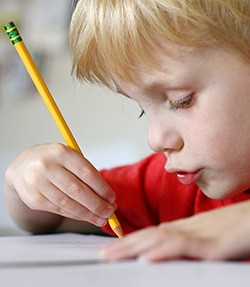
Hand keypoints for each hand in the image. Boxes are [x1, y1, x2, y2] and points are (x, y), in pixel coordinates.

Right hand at [5, 143, 115, 226]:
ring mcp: (38, 184)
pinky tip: (86, 217)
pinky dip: (75, 215)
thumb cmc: (54, 162)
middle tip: (110, 212)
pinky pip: (59, 210)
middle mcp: (47, 166)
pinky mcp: (33, 199)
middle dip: (97, 204)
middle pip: (77, 190)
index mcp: (61, 152)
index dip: (101, 188)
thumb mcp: (69, 158)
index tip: (112, 198)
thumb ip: (87, 174)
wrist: (23, 167)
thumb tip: (108, 198)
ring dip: (87, 214)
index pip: (86, 172)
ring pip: (68, 203)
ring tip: (101, 219)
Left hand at [101, 200, 249, 260]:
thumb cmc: (237, 226)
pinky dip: (163, 251)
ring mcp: (198, 235)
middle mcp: (187, 228)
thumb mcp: (209, 235)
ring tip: (113, 255)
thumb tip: (171, 249)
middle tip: (103, 254)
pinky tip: (147, 257)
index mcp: (185, 228)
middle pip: (150, 236)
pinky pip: (183, 247)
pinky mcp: (212, 245)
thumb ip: (190, 241)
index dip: (131, 240)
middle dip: (124, 246)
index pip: (152, 233)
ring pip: (159, 239)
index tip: (113, 247)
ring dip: (134, 247)